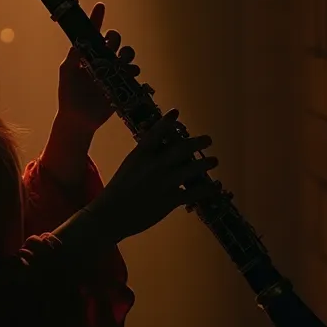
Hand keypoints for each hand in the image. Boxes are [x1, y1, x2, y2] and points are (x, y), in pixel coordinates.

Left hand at [57, 3, 139, 134]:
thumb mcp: (67, 72)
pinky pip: (132, 72)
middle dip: (115, 38)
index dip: (97, 19)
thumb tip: (78, 39)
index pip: (93, 32)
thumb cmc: (69, 94)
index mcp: (87, 54)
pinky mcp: (121, 84)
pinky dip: (133, 70)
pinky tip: (129, 73)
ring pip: (126, 54)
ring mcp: (112, 71)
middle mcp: (101, 59)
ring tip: (122, 62)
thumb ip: (74, 56)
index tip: (100, 6)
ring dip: (127, 54)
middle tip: (111, 46)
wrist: (78, 118)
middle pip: (114, 40)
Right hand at [85, 109, 217, 243]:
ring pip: (192, 169)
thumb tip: (159, 143)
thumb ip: (144, 154)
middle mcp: (155, 165)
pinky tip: (215, 186)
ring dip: (206, 163)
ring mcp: (165, 182)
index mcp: (141, 154)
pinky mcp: (171, 200)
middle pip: (182, 148)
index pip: (157, 131)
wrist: (112, 214)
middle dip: (197, 142)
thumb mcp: (129, 165)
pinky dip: (207, 189)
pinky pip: (194, 193)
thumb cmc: (119, 189)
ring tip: (214, 160)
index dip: (167, 121)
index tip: (176, 112)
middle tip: (208, 139)